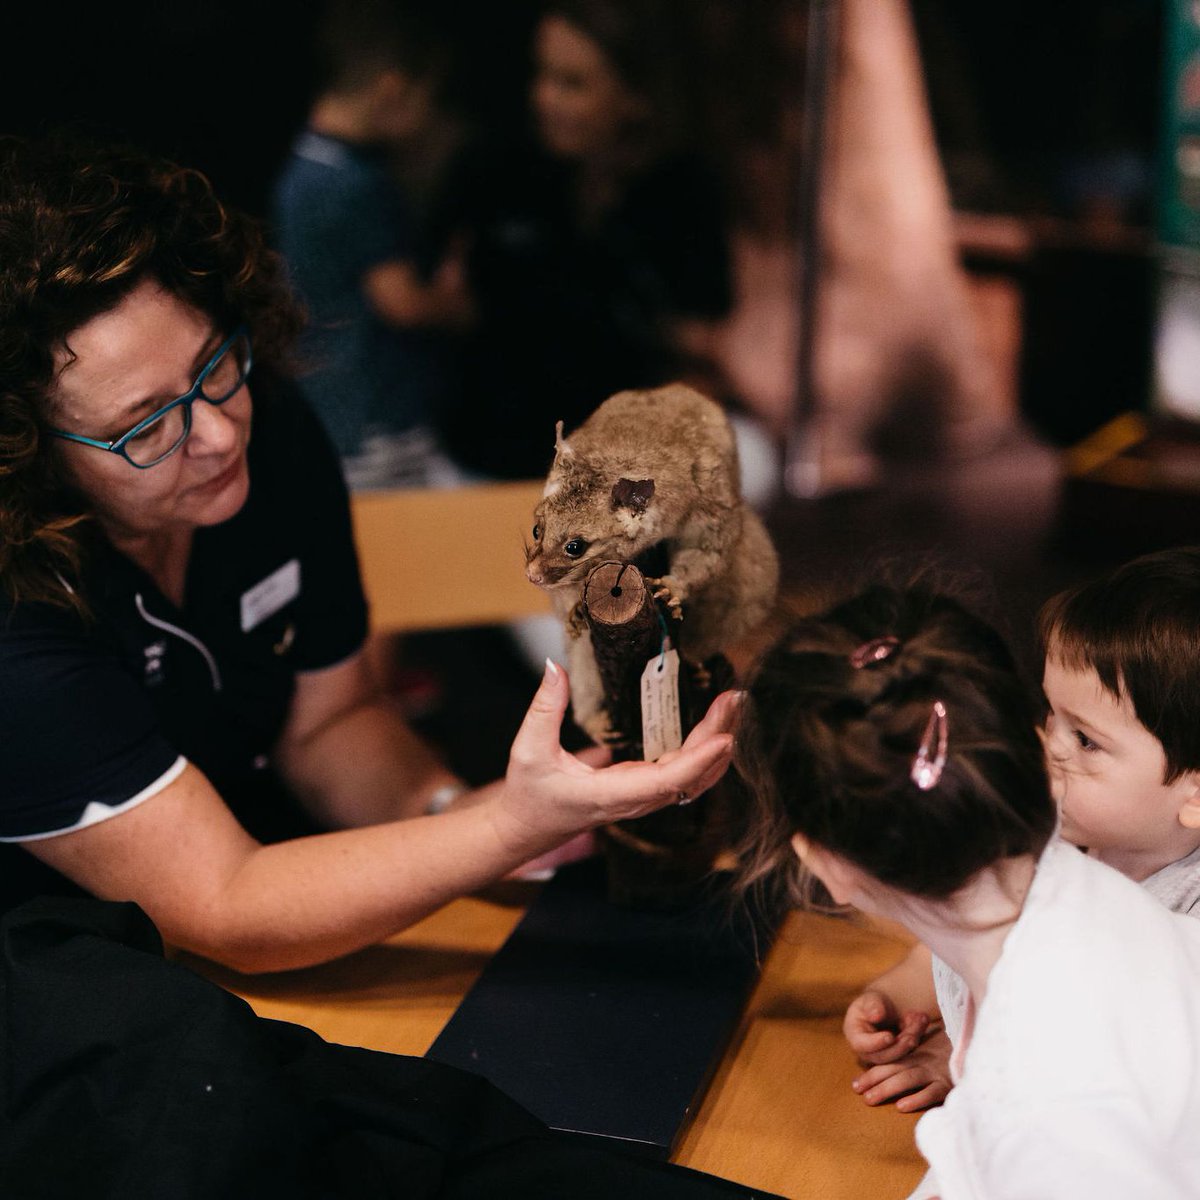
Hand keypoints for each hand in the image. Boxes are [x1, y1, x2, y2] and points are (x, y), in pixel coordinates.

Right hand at [492, 659, 736, 852]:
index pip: (665, 782)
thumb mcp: (529, 748)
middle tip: (733, 700)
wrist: (528, 829)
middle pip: (690, 776)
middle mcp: (634, 800)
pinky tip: (715, 730)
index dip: (698, 762)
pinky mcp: (643, 790)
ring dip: (715, 745)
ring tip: (730, 708)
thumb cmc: (530, 794)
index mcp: (610, 795)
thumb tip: (553, 667)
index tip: (724, 738)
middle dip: (716, 738)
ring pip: (692, 778)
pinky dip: (703, 753)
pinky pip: (683, 776)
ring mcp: (642, 798)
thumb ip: (544, 708)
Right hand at [844, 988, 929, 1064]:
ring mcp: (884, 1057)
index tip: (890, 1036)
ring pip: (900, 1055)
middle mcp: (868, 1052)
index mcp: (855, 1037)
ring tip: (921, 1018)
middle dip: (900, 1046)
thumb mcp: (871, 999)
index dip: (876, 1043)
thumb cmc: (873, 1002)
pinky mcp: (899, 1057)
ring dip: (912, 1037)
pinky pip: (911, 1051)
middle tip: (912, 1035)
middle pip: (884, 1056)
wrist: (886, 1008)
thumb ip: (872, 1006)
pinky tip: (922, 1018)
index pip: (862, 1045)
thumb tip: (876, 1016)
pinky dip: (918, 1034)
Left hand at [851, 1029, 952, 1111]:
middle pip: (893, 1071)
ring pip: (906, 1079)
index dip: (871, 1073)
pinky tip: (901, 1106)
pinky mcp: (947, 1085)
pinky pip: (930, 1093)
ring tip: (870, 1099)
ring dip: (886, 1089)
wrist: (977, 1048)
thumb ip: (915, 1057)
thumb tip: (893, 1071)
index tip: (855, 1085)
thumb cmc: (952, 1051)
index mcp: (916, 1055)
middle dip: (873, 1081)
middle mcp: (922, 1063)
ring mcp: (934, 1073)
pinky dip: (916, 1099)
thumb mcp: (931, 1050)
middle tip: (857, 1092)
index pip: (889, 1064)